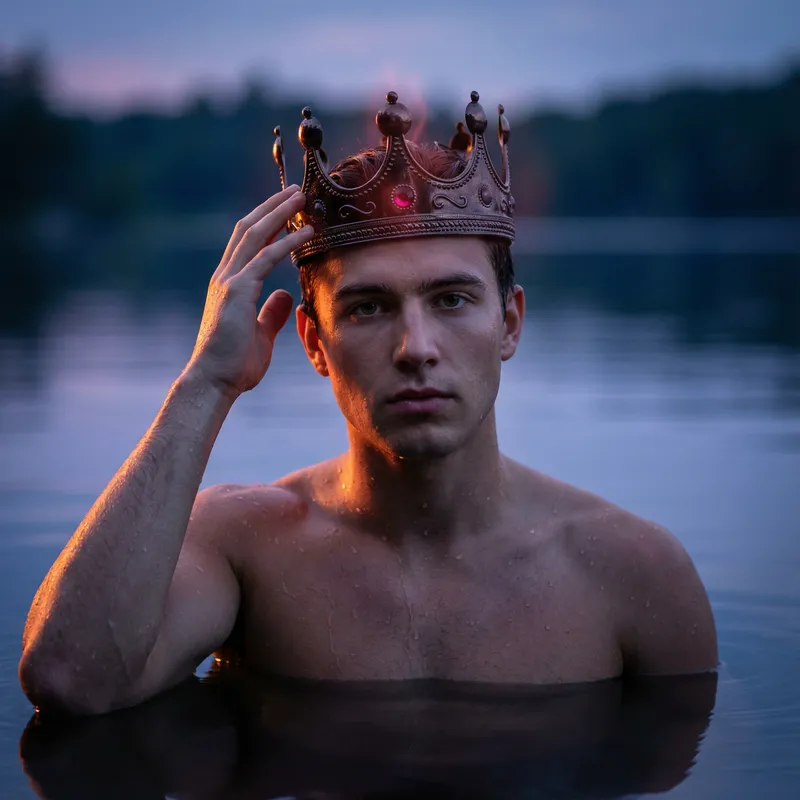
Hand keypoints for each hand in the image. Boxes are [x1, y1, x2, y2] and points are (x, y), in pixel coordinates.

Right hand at [186, 186, 313, 396]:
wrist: (214, 382)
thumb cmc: (234, 365)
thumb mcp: (260, 334)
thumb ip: (270, 313)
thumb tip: (284, 295)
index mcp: (229, 285)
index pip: (247, 243)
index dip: (266, 222)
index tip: (286, 209)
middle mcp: (225, 277)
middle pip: (248, 229)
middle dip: (271, 207)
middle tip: (294, 191)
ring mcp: (229, 281)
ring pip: (254, 234)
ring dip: (279, 213)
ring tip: (300, 197)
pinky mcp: (237, 292)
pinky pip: (265, 258)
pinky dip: (286, 242)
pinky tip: (305, 232)